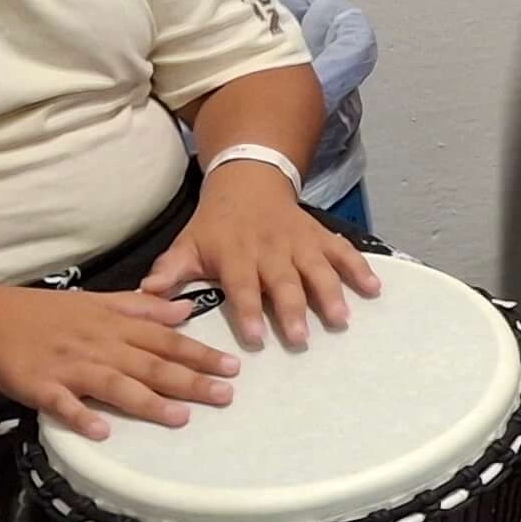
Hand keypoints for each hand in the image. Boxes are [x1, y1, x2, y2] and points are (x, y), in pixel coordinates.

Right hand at [0, 286, 240, 438]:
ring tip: (180, 417)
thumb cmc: (51, 314)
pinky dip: (81, 417)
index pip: (166, 340)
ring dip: (147, 401)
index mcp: (116, 326)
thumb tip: (187, 309)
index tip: (234, 367)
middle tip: (225, 395)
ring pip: (115, 385)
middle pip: (151, 365)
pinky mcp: (40, 386)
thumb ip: (145, 308)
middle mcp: (100, 346)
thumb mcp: (101, 301)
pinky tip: (102, 432)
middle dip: (189, 380)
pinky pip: (63, 404)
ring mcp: (70, 367)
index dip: (200, 354)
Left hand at [145, 159, 380, 350]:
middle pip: (283, 281)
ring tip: (340, 319)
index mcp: (235, 254)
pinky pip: (343, 252)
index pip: (242, 285)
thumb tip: (145, 294)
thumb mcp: (187, 244)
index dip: (248, 310)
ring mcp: (298, 242)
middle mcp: (270, 249)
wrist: (248, 182)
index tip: (255, 338)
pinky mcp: (320, 237)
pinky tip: (374, 289)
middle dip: (292, 309)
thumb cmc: (215, 225)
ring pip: (316, 269)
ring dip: (330, 293)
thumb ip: (170, 271)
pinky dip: (359, 269)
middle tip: (301, 339)